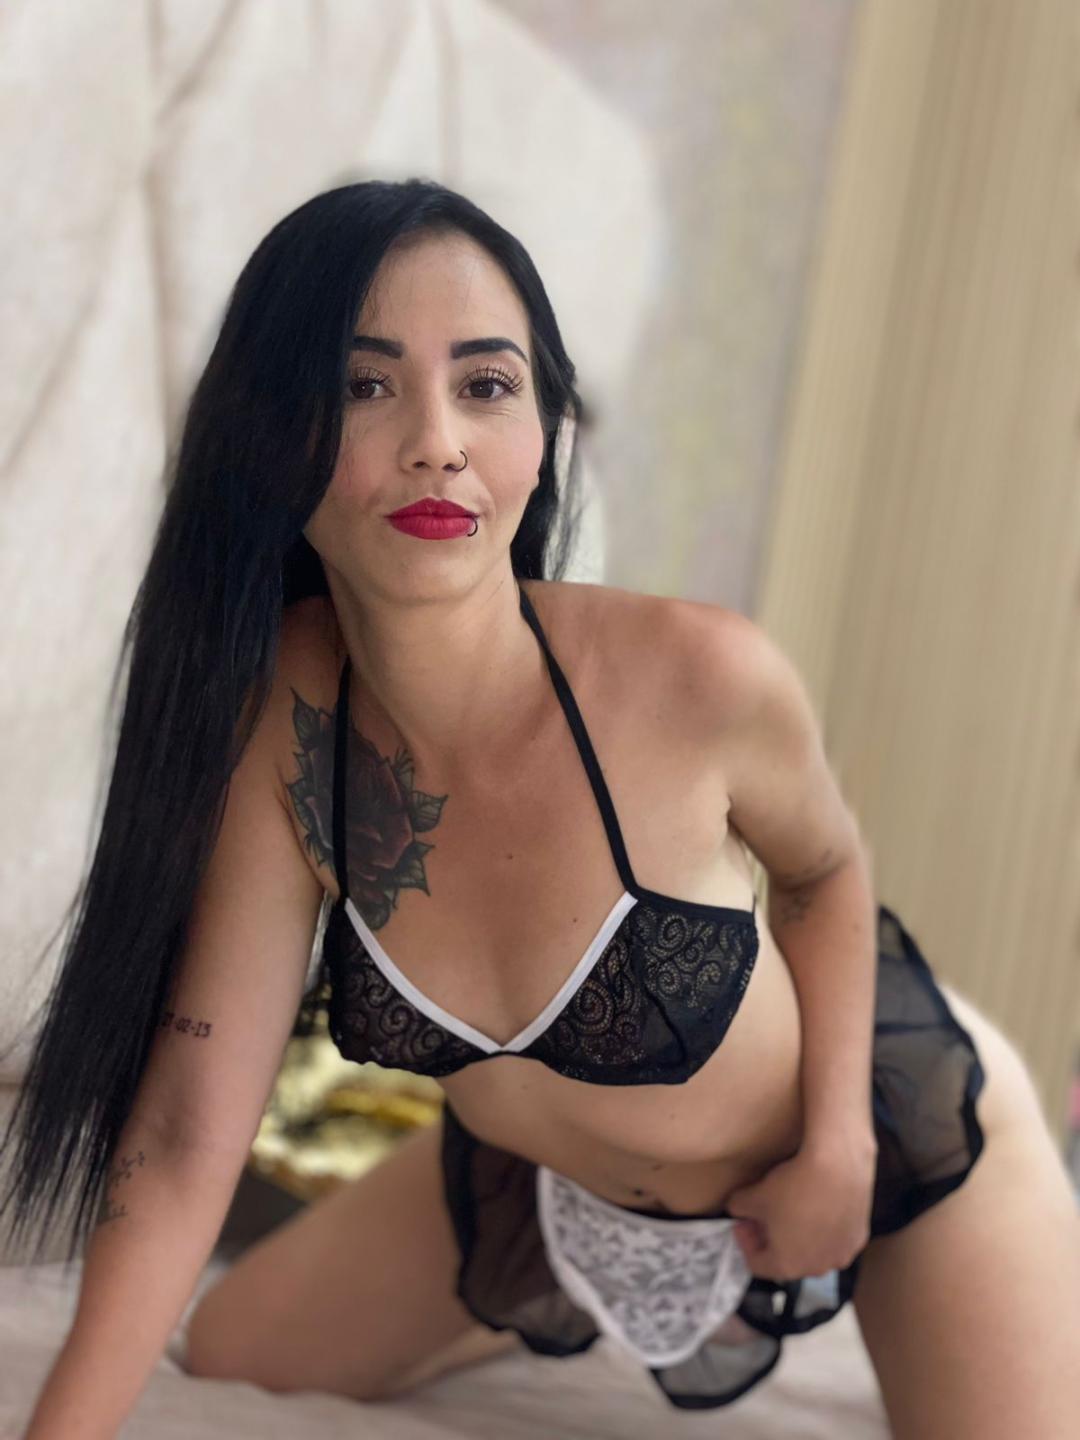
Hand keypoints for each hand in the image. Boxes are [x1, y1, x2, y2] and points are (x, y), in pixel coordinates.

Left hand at [725, 1132, 876, 1282]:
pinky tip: (817, 1203)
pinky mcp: (859, 1238)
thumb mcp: (753, 1196)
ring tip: (791, 1209)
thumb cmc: (793, 1186)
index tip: (742, 1221)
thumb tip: (736, 1208)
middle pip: (787, 1259)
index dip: (745, 1242)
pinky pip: (834, 1238)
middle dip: (771, 1239)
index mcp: (787, 1266)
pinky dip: (823, 1228)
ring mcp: (841, 1255)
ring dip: (798, 1236)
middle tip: (762, 1215)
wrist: (838, 1166)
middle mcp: (817, 1269)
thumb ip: (738, 1208)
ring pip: (813, 1250)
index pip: (757, 1264)